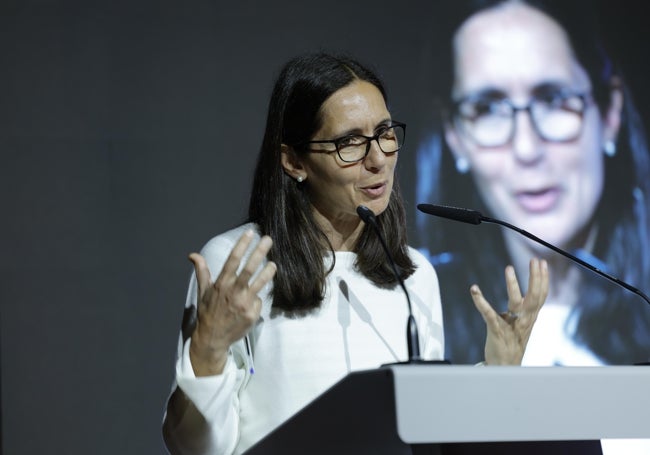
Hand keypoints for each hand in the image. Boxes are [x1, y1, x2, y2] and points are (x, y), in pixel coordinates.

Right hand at [188, 230, 276, 375]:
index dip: (242, 245)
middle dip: (259, 252)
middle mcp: (233, 292)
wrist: (213, 338)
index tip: (250, 233)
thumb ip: (201, 271)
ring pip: (260, 283)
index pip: (233, 260)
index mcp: (221, 284)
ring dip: (268, 272)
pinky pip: (258, 301)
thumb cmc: (208, 312)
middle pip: (250, 268)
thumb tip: (192, 255)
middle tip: (268, 239)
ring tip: (273, 264)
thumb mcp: (203, 291)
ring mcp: (244, 304)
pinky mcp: (252, 314)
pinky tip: (250, 303)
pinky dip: (256, 299)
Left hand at [471, 258, 548, 364]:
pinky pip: (489, 314)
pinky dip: (481, 301)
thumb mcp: (520, 325)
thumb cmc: (511, 343)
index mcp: (530, 318)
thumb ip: (521, 310)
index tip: (543, 263)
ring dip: (513, 285)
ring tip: (509, 268)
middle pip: (534, 297)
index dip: (543, 279)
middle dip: (535, 278)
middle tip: (536, 260)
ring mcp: (511, 327)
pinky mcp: (496, 331)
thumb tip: (520, 295)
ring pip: (515, 303)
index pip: (541, 296)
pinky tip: (474, 289)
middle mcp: (524, 321)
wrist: (504, 368)